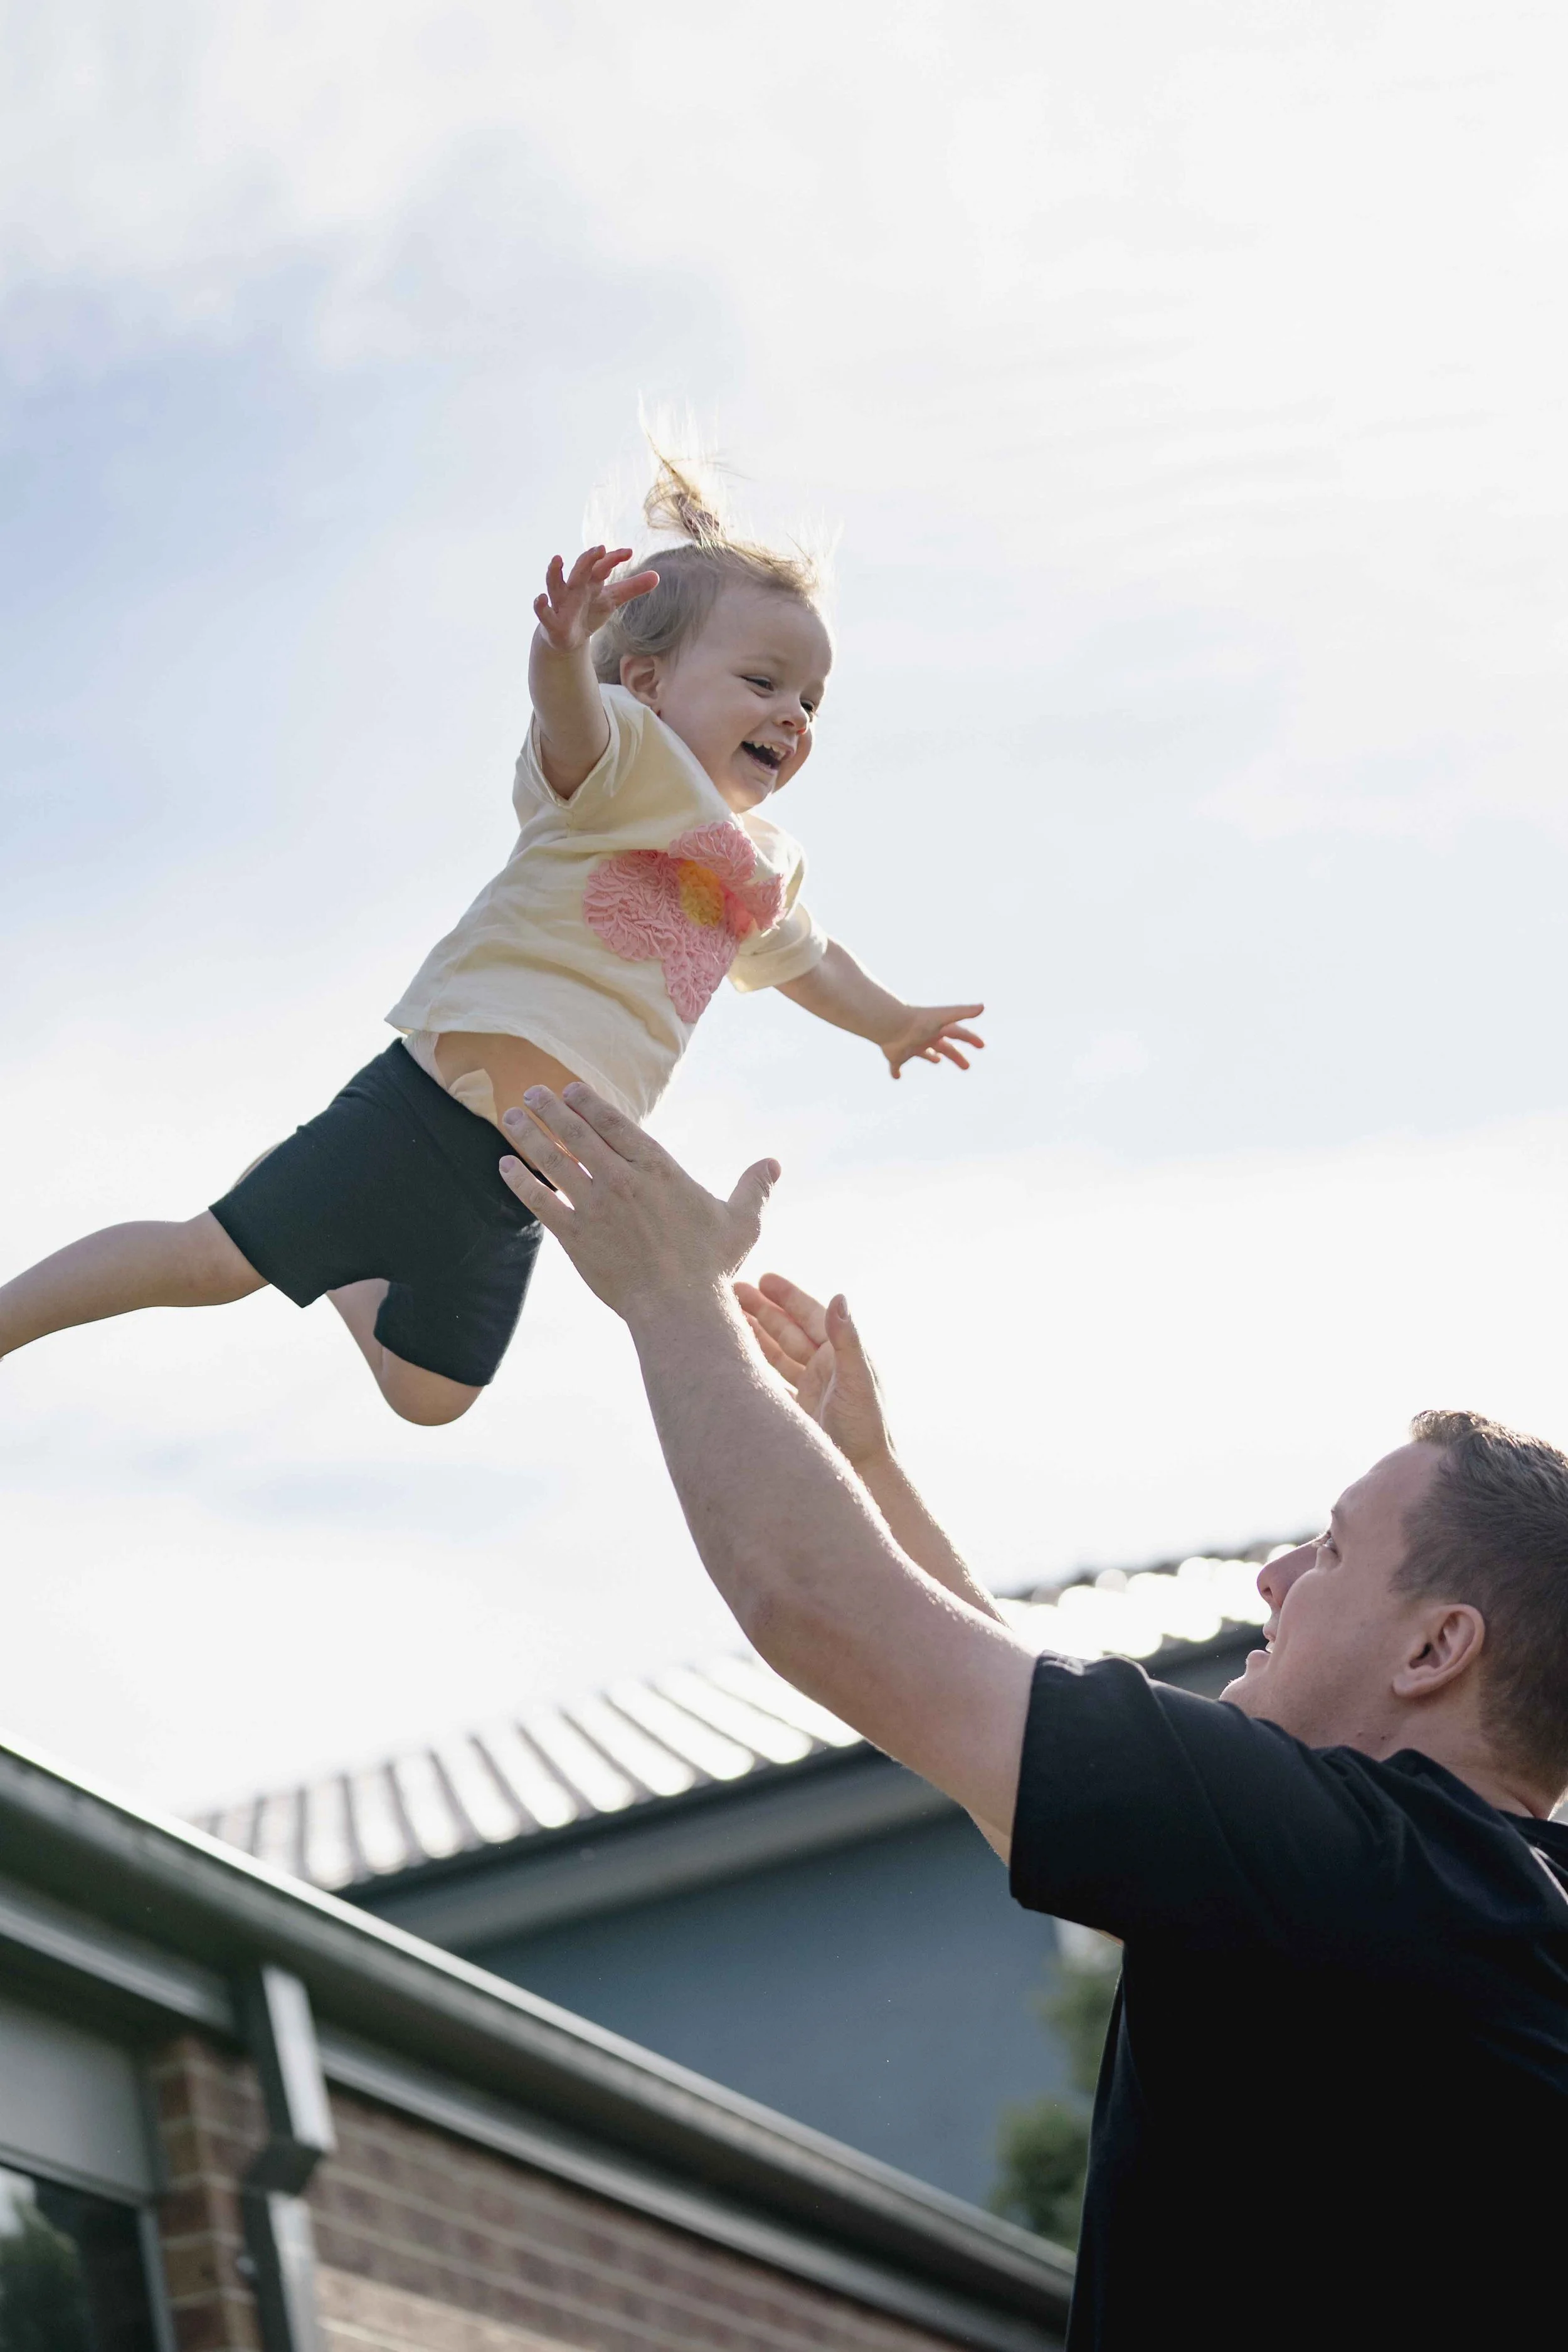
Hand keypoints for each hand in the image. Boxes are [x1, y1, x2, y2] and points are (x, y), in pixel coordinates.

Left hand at [497, 1083, 777, 1318]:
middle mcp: (621, 1180)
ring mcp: (595, 1207)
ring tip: (510, 1117)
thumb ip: (753, 1187)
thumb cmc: (712, 1266)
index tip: (569, 1089)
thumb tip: (773, 1164)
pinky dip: (520, 1181)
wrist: (679, 1308)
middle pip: (577, 1133)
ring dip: (528, 1135)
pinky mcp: (575, 1237)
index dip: (588, 1102)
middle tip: (531, 1091)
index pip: (614, 1123)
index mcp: (657, 1169)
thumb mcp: (741, 1222)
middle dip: (551, 1109)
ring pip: (552, 1160)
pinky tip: (505, 1165)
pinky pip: (541, 1202)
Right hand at [533, 545, 659, 653]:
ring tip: (557, 559)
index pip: (602, 565)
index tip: (629, 553)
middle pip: (580, 569)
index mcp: (590, 580)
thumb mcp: (612, 599)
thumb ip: (632, 588)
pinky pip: (543, 611)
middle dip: (589, 559)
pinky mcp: (551, 620)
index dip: (614, 558)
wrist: (569, 637)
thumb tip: (657, 576)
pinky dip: (540, 605)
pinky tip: (540, 598)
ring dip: (554, 572)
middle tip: (600, 549)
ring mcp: (560, 602)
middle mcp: (574, 587)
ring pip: (554, 583)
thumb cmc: (589, 611)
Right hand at [734, 1274, 892, 1469]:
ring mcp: (808, 1388)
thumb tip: (839, 1297)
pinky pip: (769, 1380)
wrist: (862, 1475)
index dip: (787, 1296)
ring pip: (776, 1352)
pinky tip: (734, 1357)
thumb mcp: (857, 1380)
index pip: (810, 1315)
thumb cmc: (865, 1428)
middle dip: (762, 1309)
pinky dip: (752, 1366)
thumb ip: (847, 1340)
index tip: (763, 1278)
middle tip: (732, 1291)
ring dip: (754, 1333)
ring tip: (727, 1317)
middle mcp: (824, 1368)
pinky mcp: (795, 1410)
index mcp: (840, 1355)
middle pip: (788, 1330)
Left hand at [881, 1003, 984, 1080]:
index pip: (958, 1033)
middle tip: (967, 1067)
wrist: (891, 1025)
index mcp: (937, 1029)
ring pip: (923, 1053)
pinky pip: (895, 1066)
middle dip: (956, 1056)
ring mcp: (910, 1047)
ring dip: (930, 1057)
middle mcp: (925, 1037)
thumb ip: (963, 1012)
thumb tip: (983, 1006)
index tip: (982, 1045)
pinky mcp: (896, 1056)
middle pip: (944, 1048)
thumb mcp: (944, 1016)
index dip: (970, 1039)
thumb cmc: (918, 1021)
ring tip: (937, 1061)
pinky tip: (896, 1077)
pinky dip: (895, 1071)